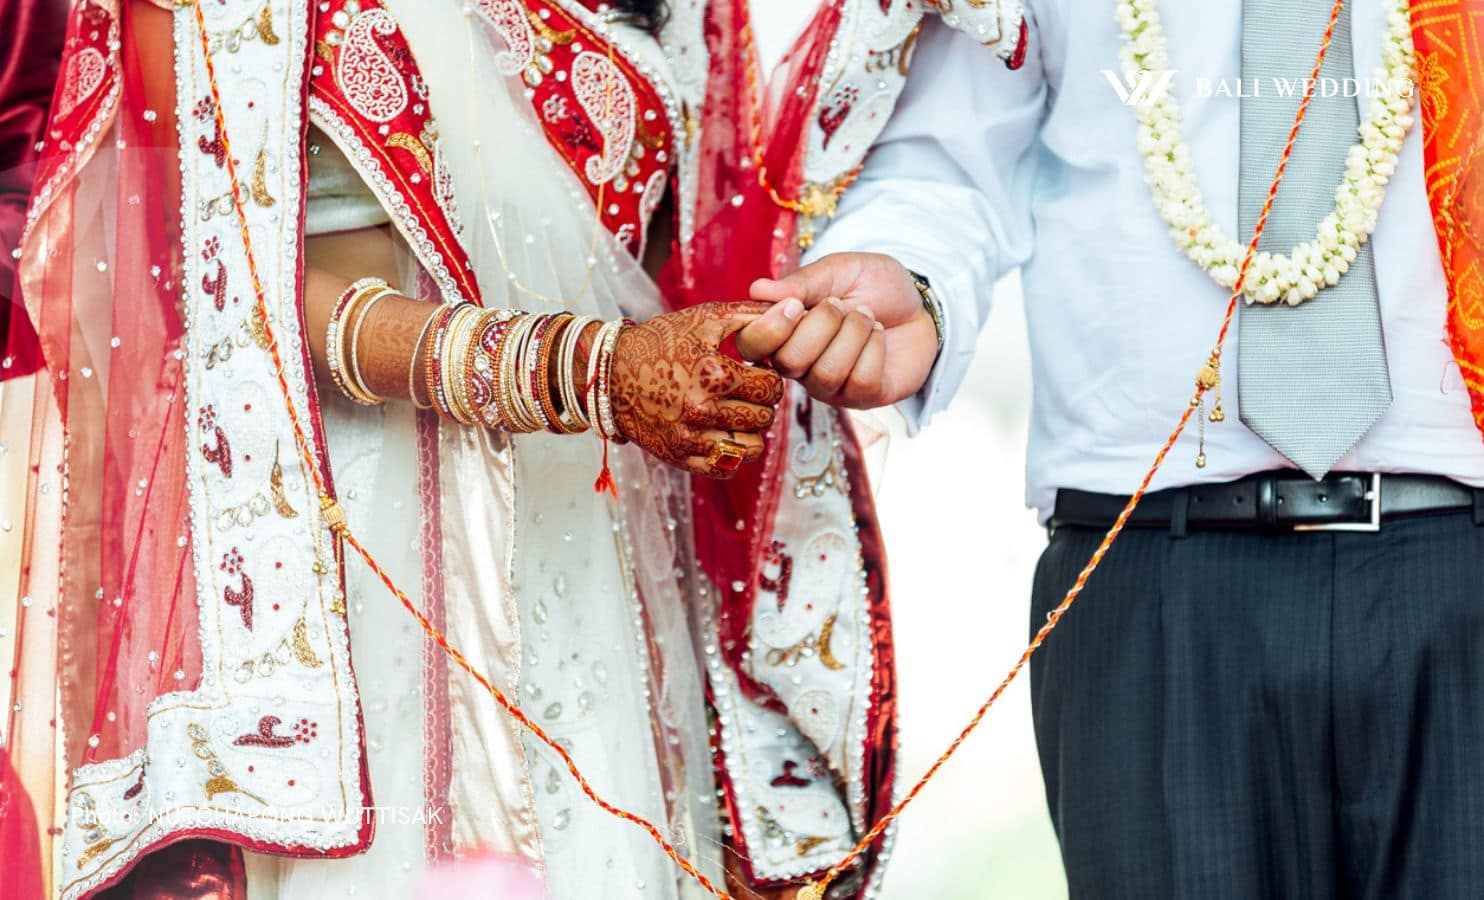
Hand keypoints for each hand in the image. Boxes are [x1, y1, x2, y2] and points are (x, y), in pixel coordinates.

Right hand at [610, 302, 784, 477]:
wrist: (609, 374)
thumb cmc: (660, 341)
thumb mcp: (704, 318)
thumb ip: (751, 313)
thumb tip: (794, 308)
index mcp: (713, 374)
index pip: (772, 386)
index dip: (769, 375)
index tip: (754, 369)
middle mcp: (702, 410)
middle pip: (765, 417)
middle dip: (762, 402)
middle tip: (747, 390)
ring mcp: (690, 438)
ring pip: (752, 448)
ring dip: (751, 430)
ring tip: (738, 412)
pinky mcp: (679, 457)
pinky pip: (726, 468)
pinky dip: (732, 453)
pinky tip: (723, 431)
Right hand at [736, 252, 937, 408]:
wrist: (919, 303)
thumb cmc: (874, 287)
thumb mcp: (839, 271)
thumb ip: (802, 282)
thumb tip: (758, 289)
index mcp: (784, 331)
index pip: (751, 346)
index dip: (768, 329)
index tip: (795, 304)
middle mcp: (800, 365)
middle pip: (789, 362)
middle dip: (822, 325)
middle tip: (842, 304)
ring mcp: (830, 386)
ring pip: (826, 372)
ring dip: (853, 334)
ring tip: (867, 317)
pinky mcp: (862, 397)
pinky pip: (860, 380)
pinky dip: (874, 349)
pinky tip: (879, 336)